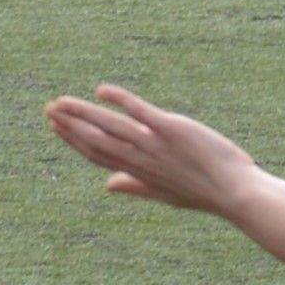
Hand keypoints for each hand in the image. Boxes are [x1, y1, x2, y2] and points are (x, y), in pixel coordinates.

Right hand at [45, 83, 263, 217]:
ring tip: (61, 102)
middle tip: (49, 110)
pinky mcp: (172, 130)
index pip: (97, 156)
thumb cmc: (203, 193)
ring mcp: (155, 144)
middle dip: (70, 125)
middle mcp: (141, 159)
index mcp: (138, 172)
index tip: (57, 127)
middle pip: (96, 141)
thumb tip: (107, 185)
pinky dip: (119, 100)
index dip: (74, 141)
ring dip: (83, 113)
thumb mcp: (164, 194)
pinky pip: (140, 112)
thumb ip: (134, 187)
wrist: (235, 194)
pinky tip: (102, 91)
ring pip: (110, 127)